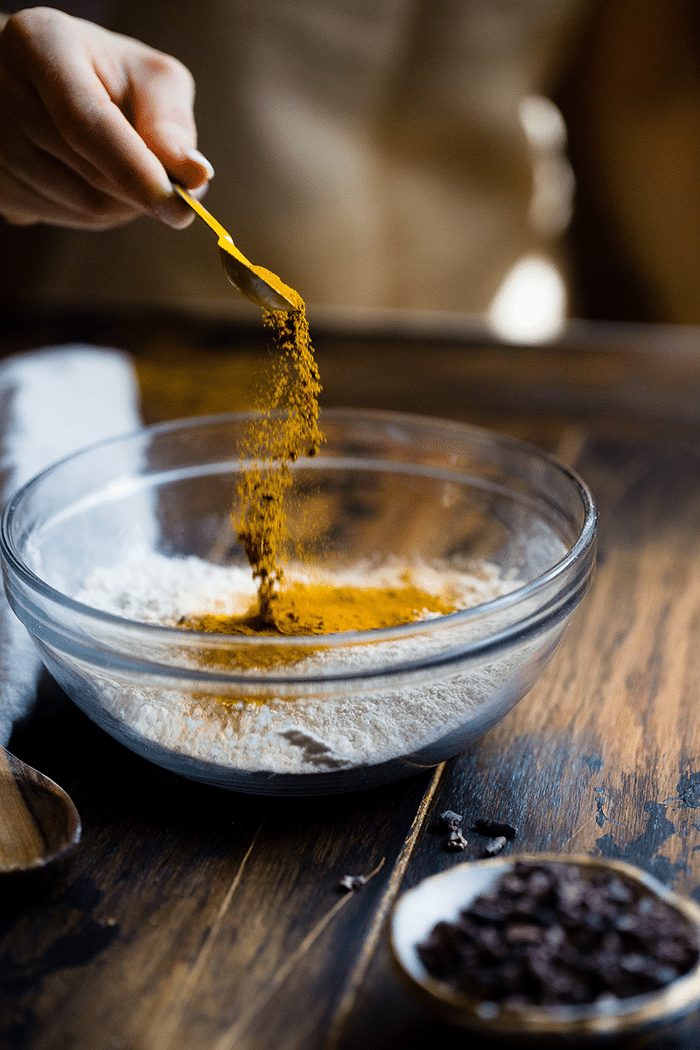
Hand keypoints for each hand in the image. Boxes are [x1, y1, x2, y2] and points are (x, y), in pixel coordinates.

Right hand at [0, 6, 212, 229]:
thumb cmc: (106, 75)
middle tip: (171, 183)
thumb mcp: (148, 76)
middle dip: (143, 189)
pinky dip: (98, 211)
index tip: (180, 207)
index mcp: (40, 44)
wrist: (42, 82)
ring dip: (125, 204)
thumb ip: (173, 122)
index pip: (86, 123)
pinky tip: (98, 179)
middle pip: (90, 173)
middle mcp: (4, 90)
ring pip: (82, 205)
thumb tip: (196, 176)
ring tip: (129, 169)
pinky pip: (64, 218)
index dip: (136, 171)